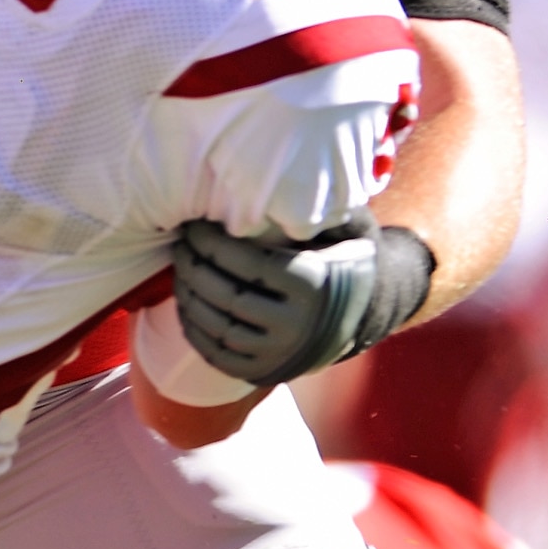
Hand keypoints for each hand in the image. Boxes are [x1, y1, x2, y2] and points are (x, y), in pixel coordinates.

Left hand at [168, 217, 431, 385]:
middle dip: (194, 267)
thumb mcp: (350, 228)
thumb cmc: (347, 257)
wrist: (368, 314)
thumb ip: (327, 205)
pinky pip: (216, 354)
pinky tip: (186, 303)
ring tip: (180, 269)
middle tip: (179, 244)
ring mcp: (279, 354)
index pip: (248, 263)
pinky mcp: (264, 373)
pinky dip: (194, 329)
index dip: (212, 244)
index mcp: (314, 285)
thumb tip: (297, 175)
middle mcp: (296, 325)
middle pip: (226, 296)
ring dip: (188, 296)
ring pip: (216, 326)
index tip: (194, 226)